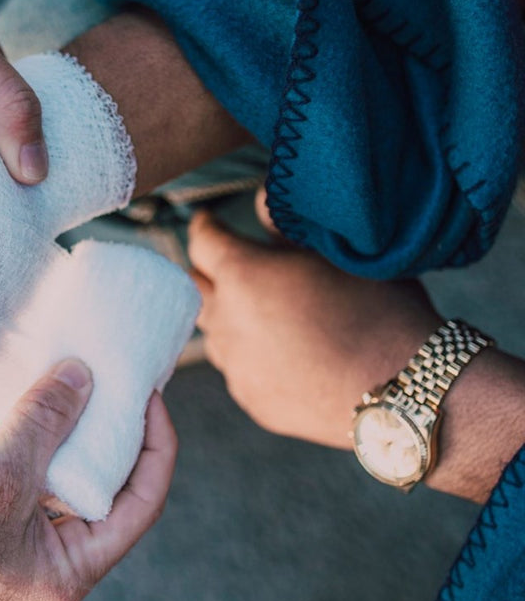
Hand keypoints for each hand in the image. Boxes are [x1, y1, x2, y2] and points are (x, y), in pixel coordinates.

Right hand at [0, 360, 176, 600]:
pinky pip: (9, 458)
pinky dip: (9, 423)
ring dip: (53, 416)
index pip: (141, 501)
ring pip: (51, 462)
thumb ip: (46, 421)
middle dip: (102, 422)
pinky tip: (4, 381)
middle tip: (110, 373)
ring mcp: (12, 527)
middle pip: (98, 476)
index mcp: (71, 564)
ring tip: (63, 364)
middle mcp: (49, 550)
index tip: (149, 395)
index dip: (154, 445)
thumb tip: (84, 375)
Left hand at [187, 207, 441, 448]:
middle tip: (231, 263)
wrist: (404, 390)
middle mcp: (226, 321)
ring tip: (260, 309)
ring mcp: (236, 365)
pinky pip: (237, 367)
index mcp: (242, 275)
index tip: (209, 221)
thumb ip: (286, 225)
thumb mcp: (337, 251)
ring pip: (213, 330)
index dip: (206, 227)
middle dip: (209, 271)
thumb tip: (260, 202)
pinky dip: (249, 353)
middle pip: (196, 287)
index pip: (201, 241)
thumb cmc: (379, 310)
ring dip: (228, 315)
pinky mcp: (251, 398)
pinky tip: (281, 351)